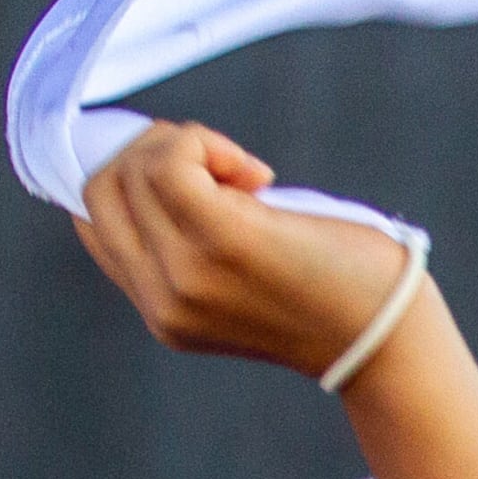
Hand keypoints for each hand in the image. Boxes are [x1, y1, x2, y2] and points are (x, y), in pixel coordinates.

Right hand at [74, 121, 421, 377]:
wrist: (385, 335)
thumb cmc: (330, 292)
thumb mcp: (241, 278)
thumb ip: (191, 244)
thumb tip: (158, 165)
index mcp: (160, 311)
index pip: (92, 221)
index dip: (128, 175)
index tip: (190, 170)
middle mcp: (160, 298)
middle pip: (100, 187)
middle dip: (151, 152)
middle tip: (221, 164)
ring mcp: (183, 274)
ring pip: (132, 169)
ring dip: (186, 145)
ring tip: (244, 175)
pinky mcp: (222, 241)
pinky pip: (172, 162)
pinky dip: (206, 143)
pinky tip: (256, 174)